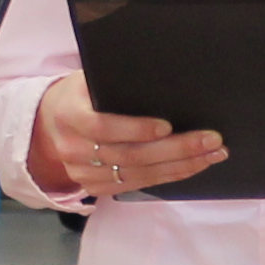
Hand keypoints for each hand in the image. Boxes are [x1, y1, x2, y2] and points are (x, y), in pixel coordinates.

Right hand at [31, 75, 222, 198]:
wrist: (53, 120)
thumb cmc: (83, 92)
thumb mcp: (90, 77)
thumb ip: (117, 80)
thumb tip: (167, 76)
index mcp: (68, 114)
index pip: (101, 126)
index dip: (135, 128)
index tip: (167, 126)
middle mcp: (72, 148)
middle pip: (129, 155)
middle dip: (175, 149)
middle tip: (210, 140)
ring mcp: (82, 173)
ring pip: (137, 174)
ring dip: (180, 165)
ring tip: (211, 153)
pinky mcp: (94, 188)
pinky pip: (136, 185)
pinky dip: (168, 176)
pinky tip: (192, 166)